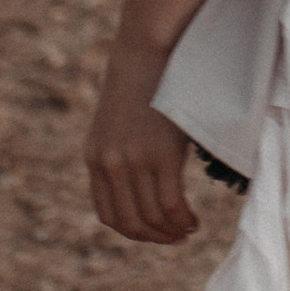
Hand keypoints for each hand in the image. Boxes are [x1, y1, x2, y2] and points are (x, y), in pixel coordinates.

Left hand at [86, 74, 198, 243]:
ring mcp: (135, 162)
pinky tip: (194, 221)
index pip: (108, 215)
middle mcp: (111, 165)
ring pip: (152, 217)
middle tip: (174, 239)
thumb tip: (141, 184)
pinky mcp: (161, 155)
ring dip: (171, 231)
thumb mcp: (119, 124)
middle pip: (130, 222)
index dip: (132, 231)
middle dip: (154, 237)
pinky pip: (171, 203)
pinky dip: (183, 220)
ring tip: (187, 230)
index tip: (152, 233)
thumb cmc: (140, 84)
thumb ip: (122, 154)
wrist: (148, 52)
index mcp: (95, 159)